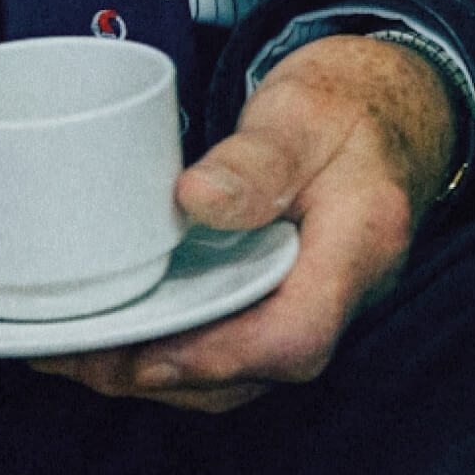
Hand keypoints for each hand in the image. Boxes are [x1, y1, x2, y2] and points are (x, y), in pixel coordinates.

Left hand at [31, 34, 459, 411]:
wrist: (393, 104)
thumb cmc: (349, 101)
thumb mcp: (300, 110)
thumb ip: (253, 158)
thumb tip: (195, 200)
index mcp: (362, 239)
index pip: (298, 333)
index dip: (218, 357)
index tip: (143, 351)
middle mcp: (351, 289)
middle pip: (261, 368)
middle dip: (168, 373)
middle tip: (81, 355)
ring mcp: (324, 301)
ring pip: (248, 371)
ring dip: (164, 372)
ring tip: (83, 353)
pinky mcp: (294, 299)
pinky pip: (241, 346)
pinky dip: (180, 351)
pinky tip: (126, 333)